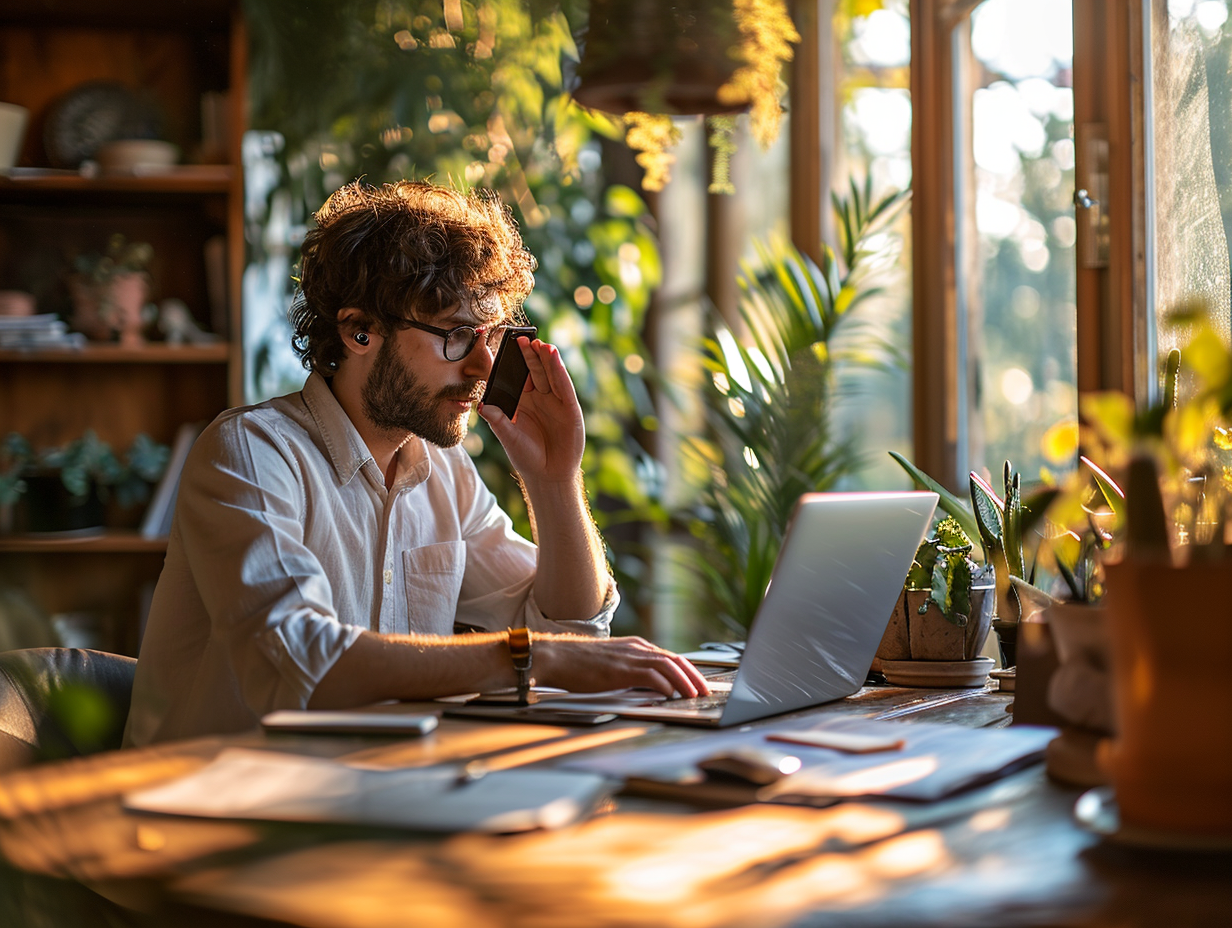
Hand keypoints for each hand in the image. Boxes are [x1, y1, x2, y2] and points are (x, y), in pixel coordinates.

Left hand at [478, 338, 583, 483]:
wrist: (548, 475)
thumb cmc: (527, 456)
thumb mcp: (508, 437)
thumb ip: (498, 421)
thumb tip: (481, 406)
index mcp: (521, 401)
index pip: (515, 377)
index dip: (510, 362)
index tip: (502, 346)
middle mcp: (539, 397)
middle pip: (533, 370)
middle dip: (528, 355)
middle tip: (521, 338)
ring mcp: (555, 401)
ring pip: (549, 374)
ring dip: (544, 358)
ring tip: (538, 343)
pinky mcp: (569, 408)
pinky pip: (563, 386)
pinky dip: (558, 370)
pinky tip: (553, 357)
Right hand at [535, 635, 711, 697]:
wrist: (557, 657)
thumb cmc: (579, 663)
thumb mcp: (613, 664)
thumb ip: (632, 671)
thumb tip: (650, 687)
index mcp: (637, 646)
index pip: (671, 657)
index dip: (689, 671)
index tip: (699, 683)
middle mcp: (638, 648)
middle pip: (676, 660)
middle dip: (694, 677)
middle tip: (706, 691)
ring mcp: (630, 657)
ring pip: (669, 666)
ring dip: (685, 682)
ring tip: (695, 695)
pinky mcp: (622, 669)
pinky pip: (652, 675)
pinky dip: (665, 685)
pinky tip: (672, 695)